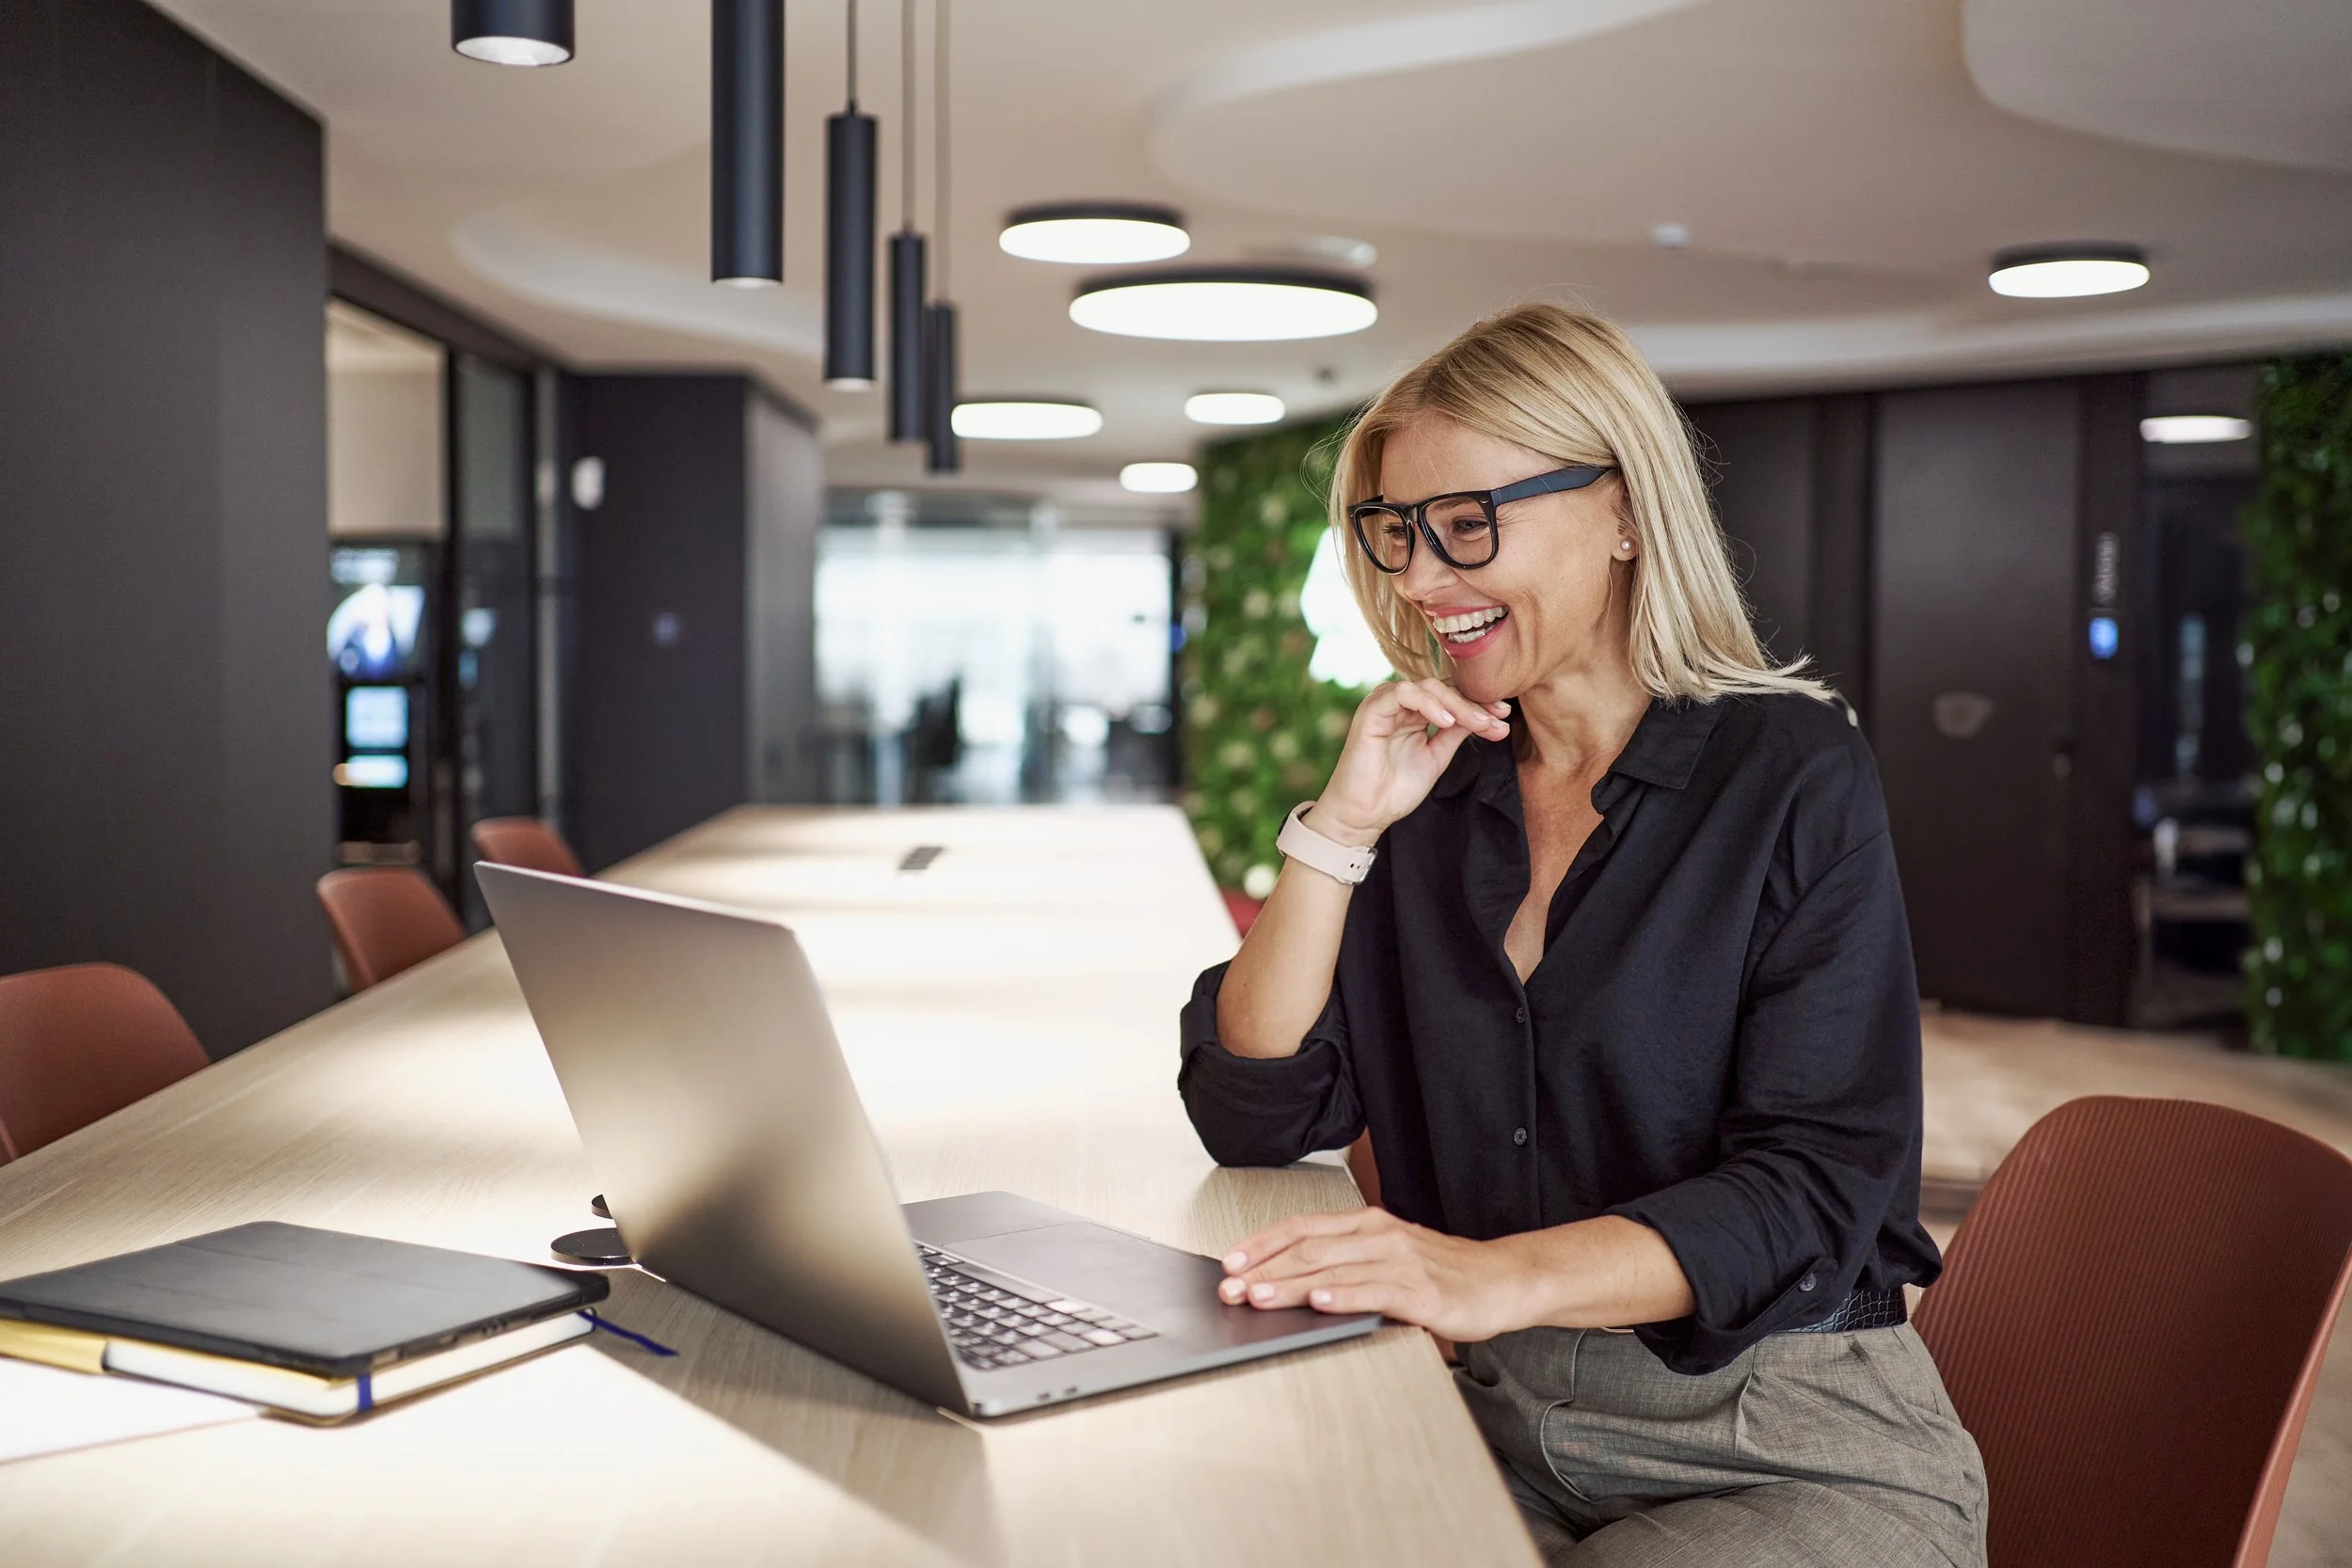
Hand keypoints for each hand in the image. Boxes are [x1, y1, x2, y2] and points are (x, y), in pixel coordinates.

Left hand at [1216, 1207, 1534, 1342]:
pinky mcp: (1420, 1291)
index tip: (1230, 1262)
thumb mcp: (1389, 1256)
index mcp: (1368, 1224)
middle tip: (1231, 1288)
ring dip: (1291, 1285)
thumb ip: (1346, 1265)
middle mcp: (1380, 1236)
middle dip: (1264, 1270)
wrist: (1502, 1280)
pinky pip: (1374, 1292)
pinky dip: (1342, 1297)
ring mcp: (1400, 1262)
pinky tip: (1320, 1303)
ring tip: (1260, 1296)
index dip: (1262, 1244)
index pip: (1302, 1227)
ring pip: (1333, 1270)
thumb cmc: (1445, 1271)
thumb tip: (1292, 1283)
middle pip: (1309, 1248)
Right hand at [1312, 680, 1510, 845]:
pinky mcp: (1371, 711)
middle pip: (1443, 688)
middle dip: (1474, 703)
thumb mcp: (1437, 758)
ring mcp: (1385, 705)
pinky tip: (1447, 721)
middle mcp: (1400, 704)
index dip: (1478, 703)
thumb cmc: (1394, 790)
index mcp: (1415, 713)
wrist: (1364, 815)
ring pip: (1426, 687)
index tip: (1504, 717)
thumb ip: (1455, 734)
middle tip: (1497, 719)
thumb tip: (1489, 718)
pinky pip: (1402, 694)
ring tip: (1478, 723)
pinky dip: (1428, 703)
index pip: (1450, 696)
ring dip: (1456, 703)